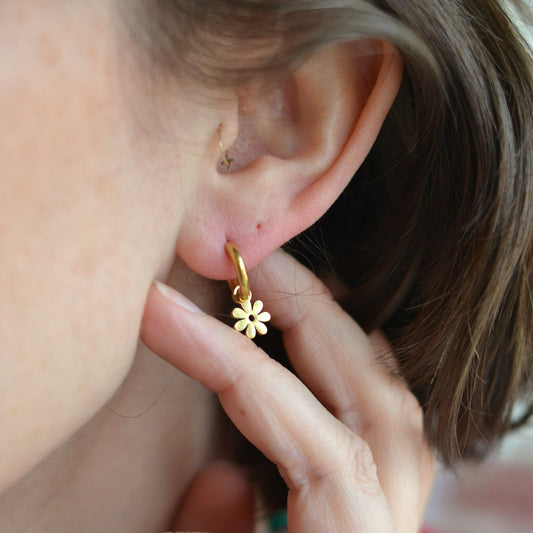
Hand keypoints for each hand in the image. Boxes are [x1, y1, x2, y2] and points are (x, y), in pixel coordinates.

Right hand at [141, 250, 435, 532]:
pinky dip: (352, 353)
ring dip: (329, 320)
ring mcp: (407, 498)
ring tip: (273, 281)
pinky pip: (389, 401)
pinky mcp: (398, 491)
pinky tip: (319, 333)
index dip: (221, 357)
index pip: (293, 422)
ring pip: (386, 383)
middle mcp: (398, 510)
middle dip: (293, 308)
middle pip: (360, 382)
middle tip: (236, 262)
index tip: (158, 309)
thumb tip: (228, 479)